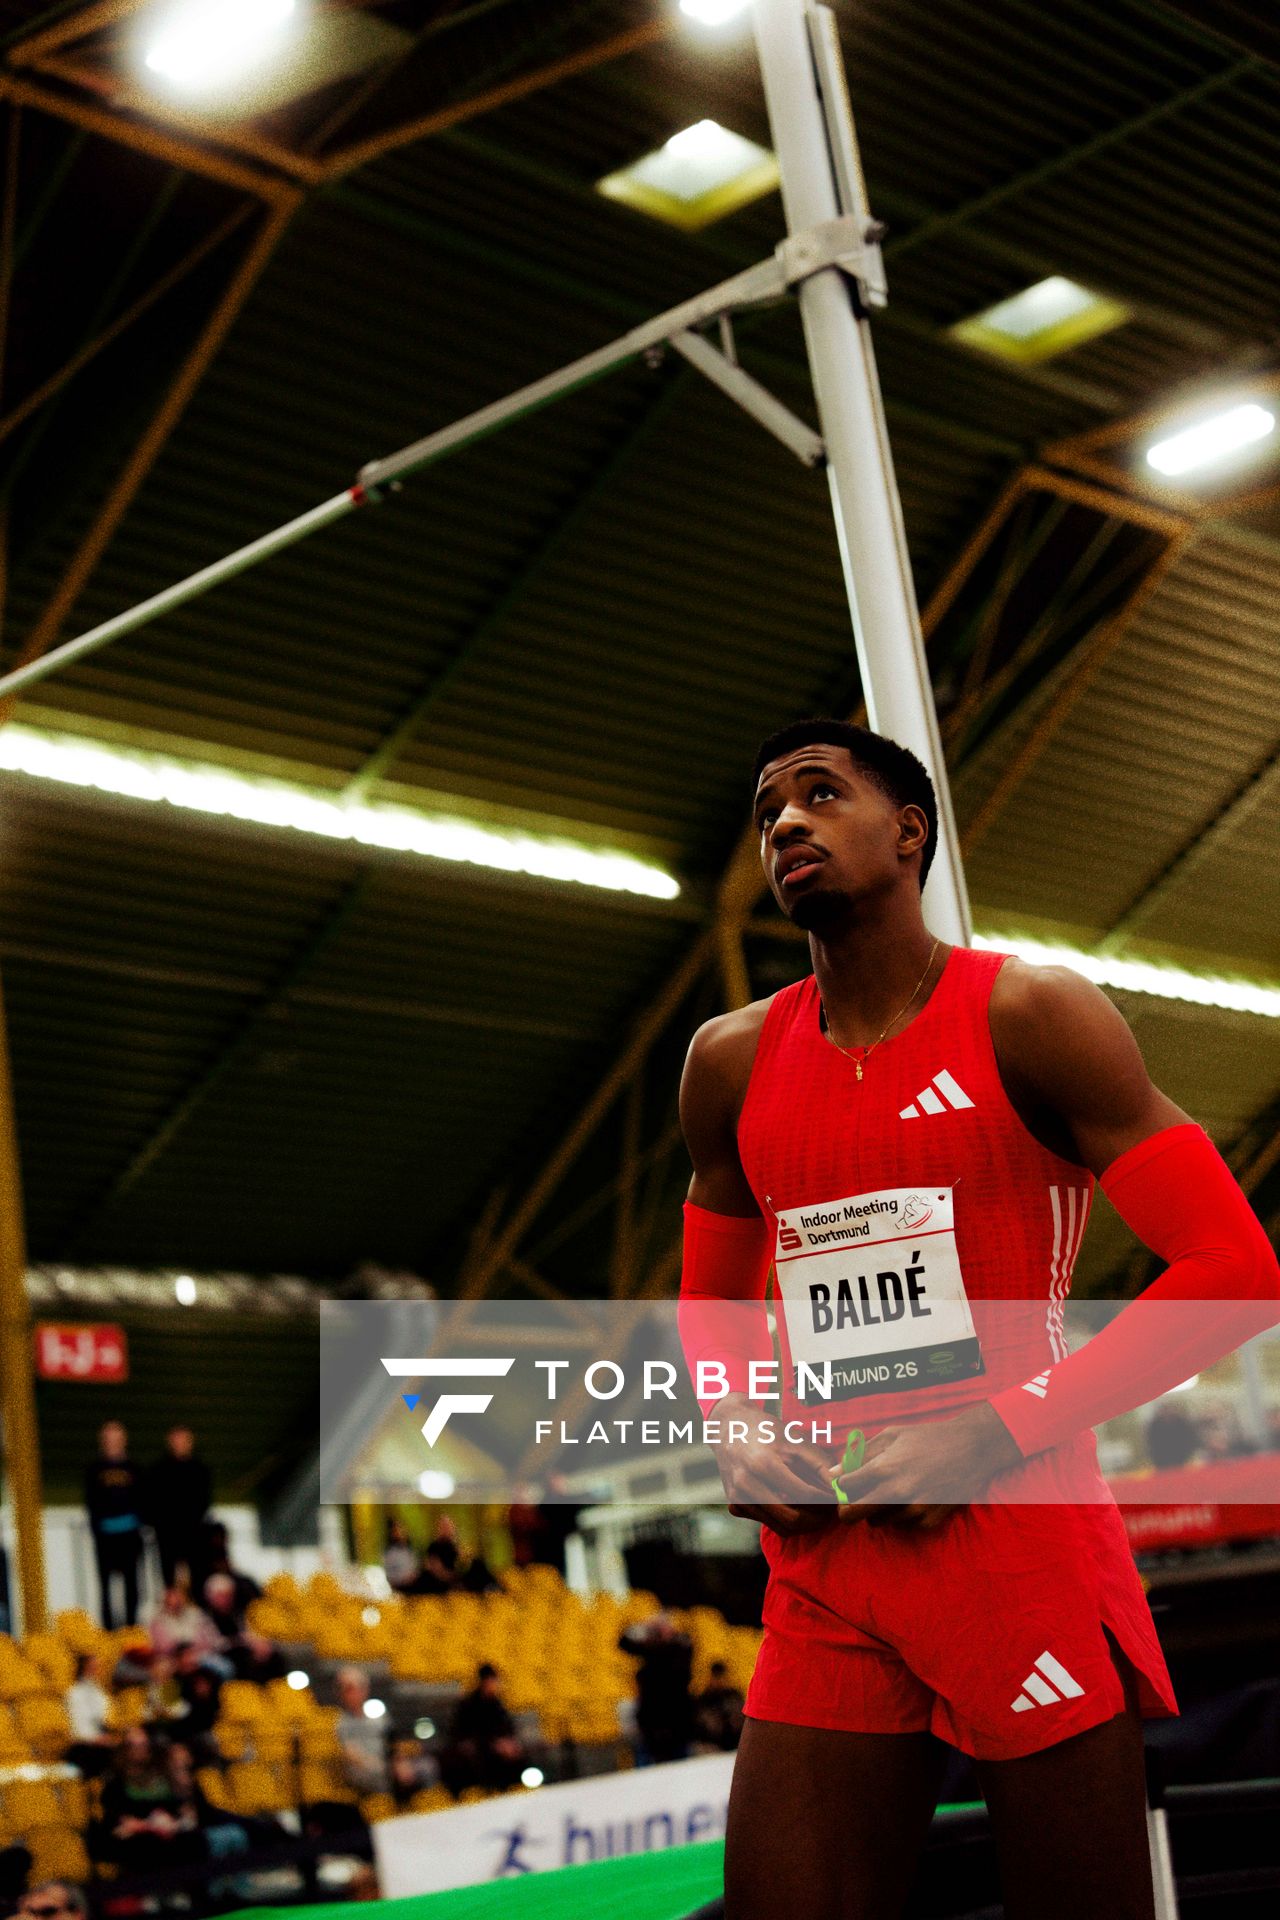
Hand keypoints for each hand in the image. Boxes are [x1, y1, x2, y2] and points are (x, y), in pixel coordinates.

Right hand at [713, 1393, 836, 1536]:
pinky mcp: (734, 1505)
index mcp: (763, 1464)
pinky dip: (785, 1521)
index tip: (838, 1498)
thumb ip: (820, 1465)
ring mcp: (738, 1497)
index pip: (803, 1494)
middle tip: (830, 1512)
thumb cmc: (766, 1431)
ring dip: (803, 1524)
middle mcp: (747, 1484)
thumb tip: (840, 1487)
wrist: (729, 1427)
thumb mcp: (795, 1440)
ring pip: (780, 1527)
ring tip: (817, 1512)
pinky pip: (767, 1523)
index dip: (825, 1499)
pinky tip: (794, 1507)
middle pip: (792, 1518)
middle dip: (816, 1519)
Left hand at [835, 1403, 1022, 1529]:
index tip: (846, 1485)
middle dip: (847, 1510)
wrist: (971, 1448)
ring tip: (895, 1491)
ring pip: (878, 1522)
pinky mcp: (928, 1522)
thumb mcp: (891, 1435)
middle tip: (854, 1502)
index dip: (841, 1487)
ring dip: (879, 1511)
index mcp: (883, 1468)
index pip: (844, 1488)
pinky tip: (914, 1497)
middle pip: (853, 1515)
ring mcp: (913, 1510)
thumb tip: (833, 1475)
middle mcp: (896, 1492)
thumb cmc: (927, 1437)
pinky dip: (902, 1516)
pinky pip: (902, 1526)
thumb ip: (860, 1454)